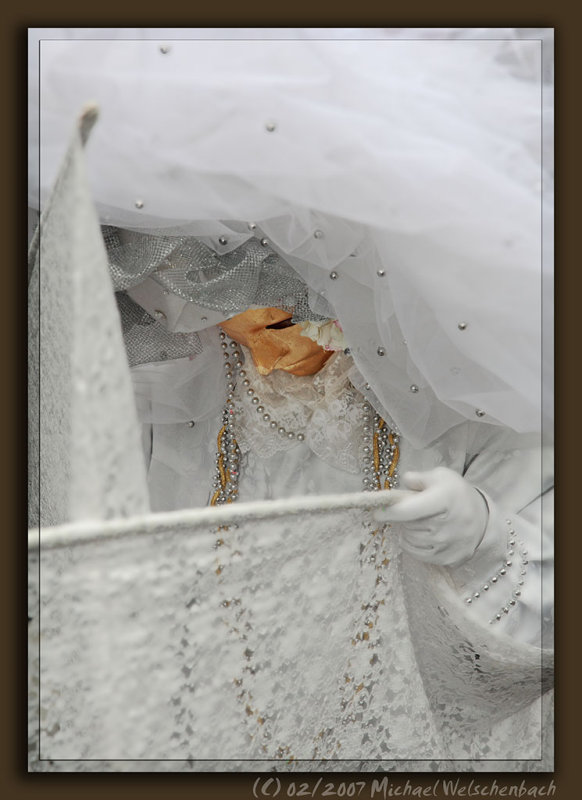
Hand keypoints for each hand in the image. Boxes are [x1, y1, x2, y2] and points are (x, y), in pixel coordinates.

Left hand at [373, 467, 488, 565]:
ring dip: (407, 530)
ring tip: (420, 521)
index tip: (377, 512)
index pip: (407, 511)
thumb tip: (404, 481)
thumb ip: (418, 478)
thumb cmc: (457, 494)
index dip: (388, 512)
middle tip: (411, 510)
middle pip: (405, 525)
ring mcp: (445, 545)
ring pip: (408, 539)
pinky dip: (413, 544)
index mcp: (443, 500)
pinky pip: (416, 553)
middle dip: (402, 517)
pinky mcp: (445, 559)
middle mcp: (445, 525)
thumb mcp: (440, 476)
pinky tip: (422, 534)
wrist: (483, 519)